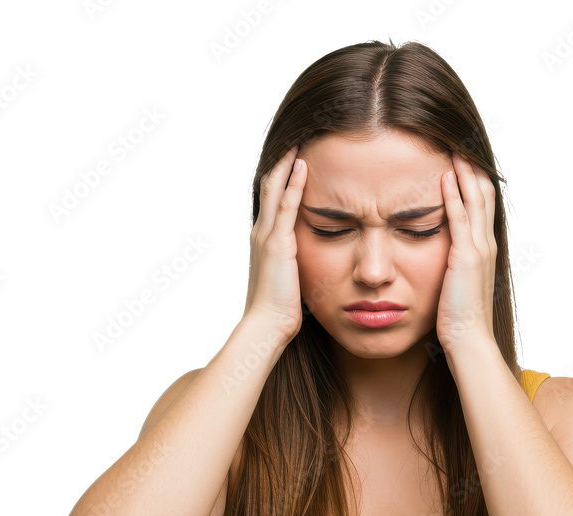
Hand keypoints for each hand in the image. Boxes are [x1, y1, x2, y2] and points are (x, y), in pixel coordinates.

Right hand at [242, 144, 307, 343]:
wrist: (267, 325)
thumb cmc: (281, 307)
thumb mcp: (290, 276)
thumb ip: (296, 260)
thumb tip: (309, 257)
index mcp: (265, 237)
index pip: (273, 196)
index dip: (282, 172)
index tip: (296, 150)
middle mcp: (262, 231)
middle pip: (270, 183)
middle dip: (283, 158)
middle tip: (297, 133)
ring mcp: (267, 235)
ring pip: (275, 188)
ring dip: (287, 162)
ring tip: (299, 137)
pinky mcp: (277, 244)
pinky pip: (286, 206)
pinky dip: (294, 184)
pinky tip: (303, 165)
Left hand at [435, 151, 497, 354]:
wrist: (469, 340)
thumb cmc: (459, 318)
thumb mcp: (456, 283)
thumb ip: (453, 264)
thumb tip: (442, 255)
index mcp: (484, 249)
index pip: (482, 204)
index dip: (475, 180)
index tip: (463, 158)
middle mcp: (486, 243)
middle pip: (484, 194)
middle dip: (473, 167)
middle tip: (460, 142)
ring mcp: (478, 249)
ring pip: (476, 199)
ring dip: (464, 172)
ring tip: (453, 148)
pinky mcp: (466, 257)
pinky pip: (459, 218)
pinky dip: (453, 195)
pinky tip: (444, 176)